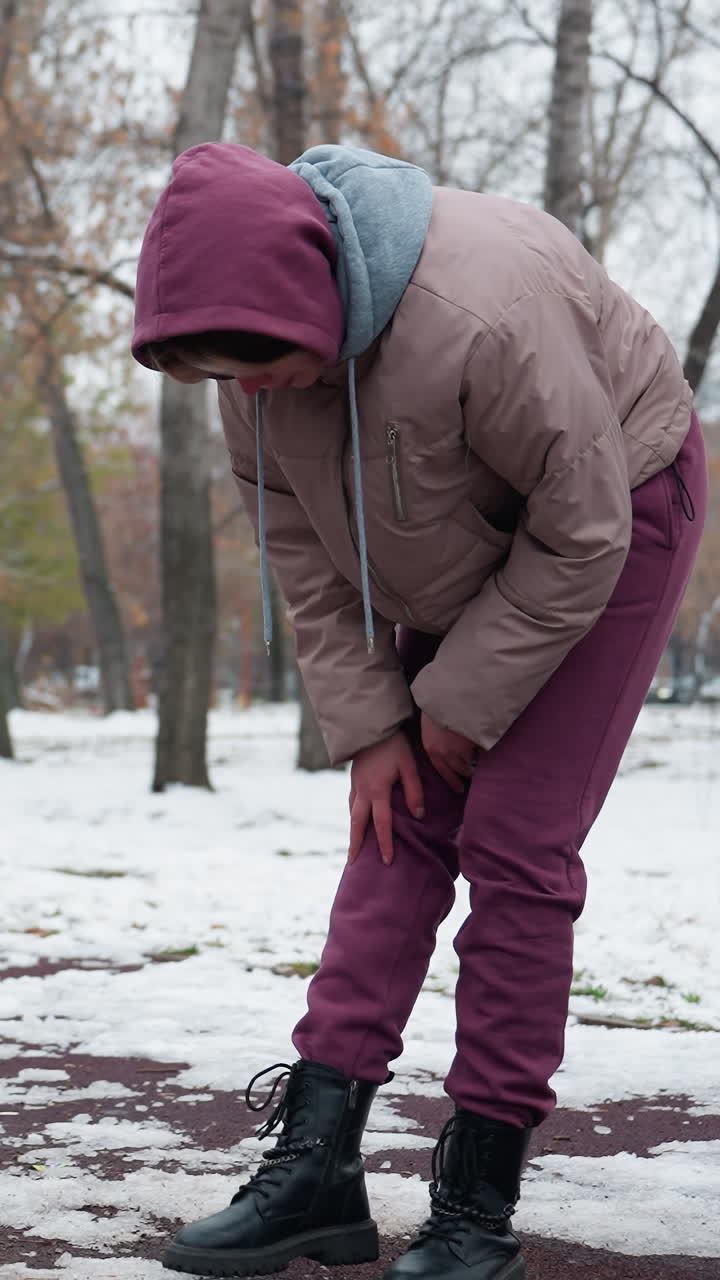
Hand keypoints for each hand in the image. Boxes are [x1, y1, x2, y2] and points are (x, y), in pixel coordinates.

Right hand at [348, 730, 423, 865]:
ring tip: (354, 847)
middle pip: (356, 824)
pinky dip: (353, 816)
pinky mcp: (353, 779)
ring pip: (351, 813)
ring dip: (353, 831)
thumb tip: (419, 815)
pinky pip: (351, 802)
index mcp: (377, 790)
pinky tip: (357, 820)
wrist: (371, 725)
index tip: (388, 861)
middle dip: (355, 845)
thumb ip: (414, 790)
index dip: (385, 843)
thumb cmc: (394, 745)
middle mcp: (362, 791)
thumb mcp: (409, 766)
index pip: (381, 823)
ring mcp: (355, 784)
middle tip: (353, 863)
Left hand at [421, 712, 476, 792]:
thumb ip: (436, 740)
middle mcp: (446, 754)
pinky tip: (484, 746)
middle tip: (472, 776)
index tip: (459, 789)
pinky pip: (481, 751)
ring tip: (480, 761)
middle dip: (466, 774)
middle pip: (460, 770)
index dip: (452, 781)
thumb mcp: (429, 725)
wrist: (448, 697)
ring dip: (476, 763)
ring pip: (471, 763)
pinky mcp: (475, 742)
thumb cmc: (436, 707)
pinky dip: (482, 750)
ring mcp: (462, 749)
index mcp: (432, 750)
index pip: (443, 772)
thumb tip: (443, 749)